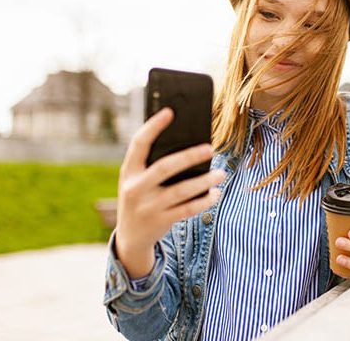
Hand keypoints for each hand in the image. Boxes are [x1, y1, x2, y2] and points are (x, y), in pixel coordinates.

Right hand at [115, 107, 225, 277]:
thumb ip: (153, 163)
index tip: (170, 111)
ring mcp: (148, 207)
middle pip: (165, 167)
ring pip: (181, 191)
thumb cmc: (141, 197)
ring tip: (221, 173)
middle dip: (189, 156)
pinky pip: (187, 210)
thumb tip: (188, 142)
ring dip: (204, 181)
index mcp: (129, 171)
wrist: (130, 237)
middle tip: (210, 148)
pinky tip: (215, 193)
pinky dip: (204, 201)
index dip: (153, 126)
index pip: (139, 143)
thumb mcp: (137, 180)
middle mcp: (135, 188)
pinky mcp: (161, 222)